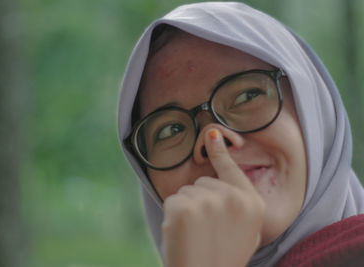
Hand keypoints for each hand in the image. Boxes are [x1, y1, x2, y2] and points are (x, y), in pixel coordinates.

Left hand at [162, 128, 265, 266]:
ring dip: (187, 209)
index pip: (233, 170)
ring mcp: (209, 202)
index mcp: (253, 204)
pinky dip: (172, 216)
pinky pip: (173, 200)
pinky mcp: (184, 208)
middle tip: (206, 231)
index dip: (220, 153)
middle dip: (201, 201)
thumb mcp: (247, 232)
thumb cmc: (224, 258)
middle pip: (204, 182)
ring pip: (187, 191)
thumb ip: (241, 204)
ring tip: (195, 235)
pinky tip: (182, 235)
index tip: (211, 132)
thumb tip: (227, 180)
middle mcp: (234, 199)